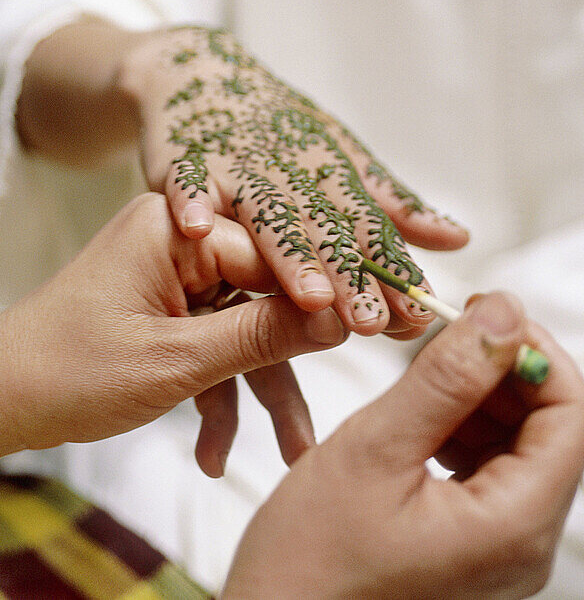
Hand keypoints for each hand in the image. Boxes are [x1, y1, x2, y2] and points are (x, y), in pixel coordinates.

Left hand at [0, 192, 345, 474]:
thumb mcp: (176, 359)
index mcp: (176, 225)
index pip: (274, 250)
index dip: (328, 294)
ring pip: (240, 327)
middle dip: (295, 358)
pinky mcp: (163, 307)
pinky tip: (212, 454)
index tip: (383, 326)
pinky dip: (215, 394)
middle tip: (359, 377)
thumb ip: (262, 336)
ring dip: (257, 392)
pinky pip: (209, 343)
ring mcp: (170, 274)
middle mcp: (177, 238)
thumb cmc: (67, 370)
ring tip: (293, 455)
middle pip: (264, 291)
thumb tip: (341, 317)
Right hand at [121, 26, 467, 337]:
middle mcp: (289, 174)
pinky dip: (191, 201)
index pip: (365, 230)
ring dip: (286, 252)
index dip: (391, 271)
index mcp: (329, 178)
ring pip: (265, 213)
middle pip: (321, 229)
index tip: (419, 315)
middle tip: (370, 323)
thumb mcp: (340, 159)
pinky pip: (187, 181)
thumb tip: (458, 239)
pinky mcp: (185, 158)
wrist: (204, 73)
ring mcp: (236, 165)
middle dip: (347, 275)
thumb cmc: (281, 128)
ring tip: (310, 296)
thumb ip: (392, 206)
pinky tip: (198, 228)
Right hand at [222, 292, 583, 599]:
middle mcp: (522, 546)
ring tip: (422, 372)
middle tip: (445, 330)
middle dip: (503, 368)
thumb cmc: (310, 558)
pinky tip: (420, 414)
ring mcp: (499, 551)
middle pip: (551, 429)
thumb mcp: (376, 448)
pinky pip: (492, 470)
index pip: (571, 415)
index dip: (535, 350)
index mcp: (513, 527)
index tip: (483, 310)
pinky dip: (463, 427)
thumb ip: (446, 377)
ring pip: (521, 444)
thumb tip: (503, 311)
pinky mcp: (472, 548)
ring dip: (480, 395)